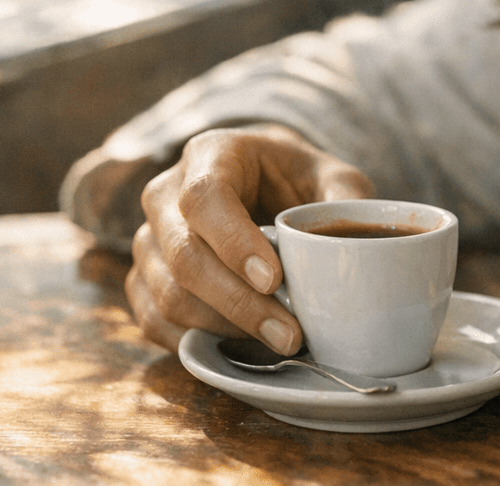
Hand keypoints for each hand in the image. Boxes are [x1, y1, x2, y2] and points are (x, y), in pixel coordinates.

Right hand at [126, 123, 373, 352]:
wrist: (263, 187)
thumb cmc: (297, 180)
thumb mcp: (331, 176)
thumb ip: (346, 199)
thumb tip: (355, 239)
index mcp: (210, 154)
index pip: (206, 198)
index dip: (234, 242)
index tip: (275, 279)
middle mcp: (165, 194)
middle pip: (184, 254)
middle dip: (239, 302)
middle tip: (290, 333)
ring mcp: (149, 239)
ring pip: (166, 293)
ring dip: (223, 327)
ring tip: (279, 341)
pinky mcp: (144, 279)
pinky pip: (154, 319)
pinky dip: (198, 339)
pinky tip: (244, 346)